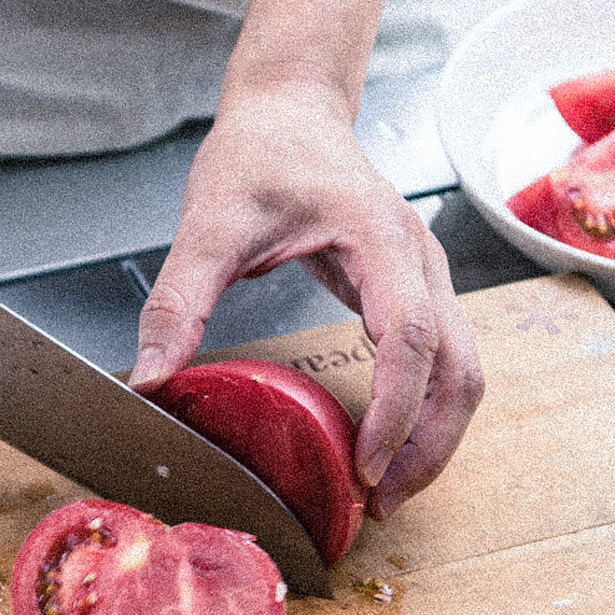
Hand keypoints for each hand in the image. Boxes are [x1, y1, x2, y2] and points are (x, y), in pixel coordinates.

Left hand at [130, 85, 482, 517]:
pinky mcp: (418, 291)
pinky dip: (425, 413)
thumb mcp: (208, 223)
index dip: (395, 410)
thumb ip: (179, 299)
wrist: (292, 110)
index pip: (412, 337)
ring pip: (464, 372)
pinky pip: (445, 362)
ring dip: (434, 437)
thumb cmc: (260, 154)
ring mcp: (428, 275)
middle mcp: (421, 258)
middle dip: (427, 445)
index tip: (363, 466)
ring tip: (384, 491)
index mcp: (381, 237)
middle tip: (378, 503)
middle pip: (459, 369)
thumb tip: (150, 377)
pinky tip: (384, 446)